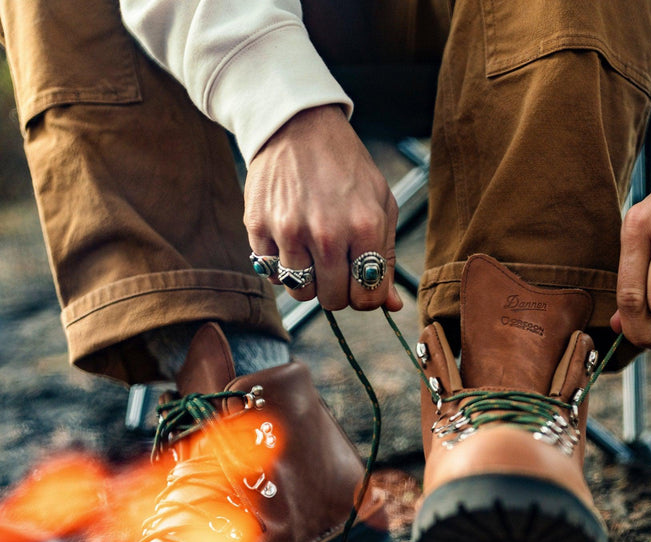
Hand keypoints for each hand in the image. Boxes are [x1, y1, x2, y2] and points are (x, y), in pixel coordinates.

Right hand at [244, 105, 401, 311]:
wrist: (297, 124)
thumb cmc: (346, 167)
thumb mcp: (380, 204)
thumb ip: (387, 257)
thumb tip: (391, 306)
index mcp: (365, 227)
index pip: (367, 297)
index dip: (364, 296)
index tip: (358, 282)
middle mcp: (326, 233)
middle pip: (333, 300)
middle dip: (337, 290)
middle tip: (335, 264)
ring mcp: (289, 231)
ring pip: (300, 292)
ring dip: (308, 280)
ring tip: (311, 252)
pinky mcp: (258, 227)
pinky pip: (271, 273)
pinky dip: (281, 265)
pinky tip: (289, 240)